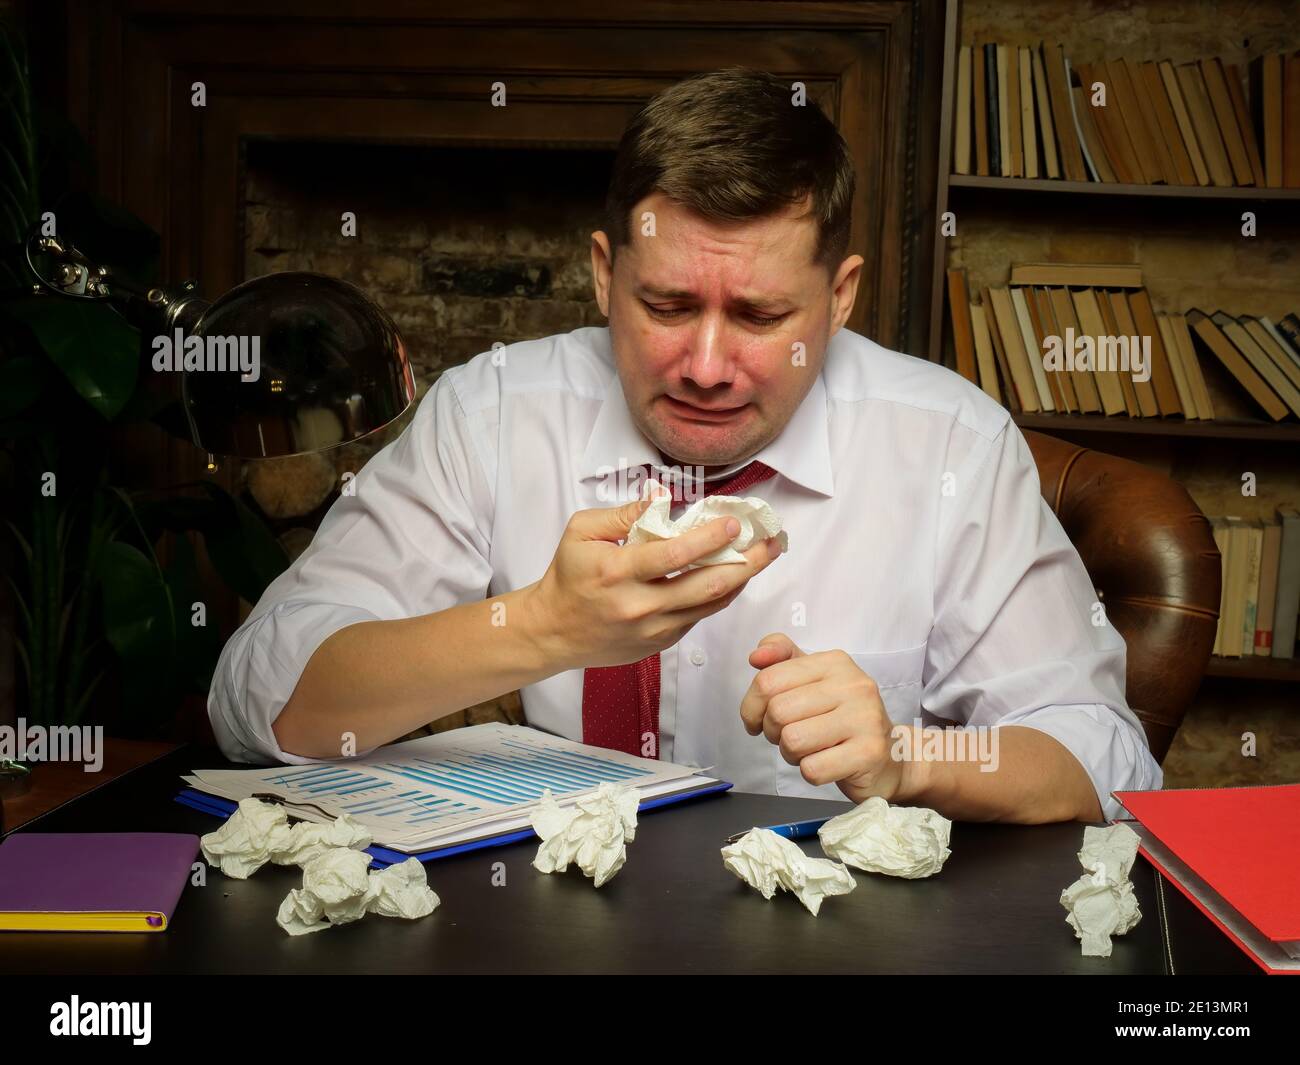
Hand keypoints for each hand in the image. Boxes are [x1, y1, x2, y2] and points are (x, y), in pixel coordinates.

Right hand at [525, 496, 782, 670]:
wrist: (554, 631)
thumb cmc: (568, 576)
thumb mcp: (582, 532)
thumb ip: (623, 514)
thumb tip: (662, 498)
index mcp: (618, 572)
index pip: (674, 555)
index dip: (709, 539)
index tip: (734, 524)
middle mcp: (640, 605)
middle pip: (706, 585)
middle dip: (746, 562)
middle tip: (772, 541)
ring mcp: (653, 629)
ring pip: (711, 604)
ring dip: (742, 578)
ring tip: (764, 555)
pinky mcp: (661, 643)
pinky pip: (700, 616)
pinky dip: (721, 594)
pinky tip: (735, 574)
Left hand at [740, 633, 917, 803]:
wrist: (892, 757)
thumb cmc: (841, 719)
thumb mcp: (812, 681)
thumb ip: (780, 660)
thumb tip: (756, 656)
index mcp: (834, 662)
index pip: (768, 680)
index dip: (752, 707)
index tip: (759, 720)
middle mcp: (853, 684)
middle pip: (778, 711)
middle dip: (773, 732)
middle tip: (790, 737)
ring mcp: (865, 718)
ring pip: (793, 741)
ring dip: (791, 754)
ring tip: (810, 749)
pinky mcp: (869, 753)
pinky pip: (812, 769)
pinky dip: (811, 772)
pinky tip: (827, 763)